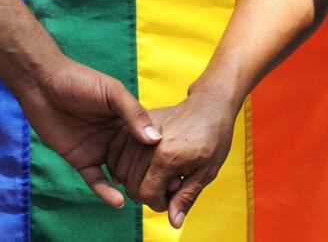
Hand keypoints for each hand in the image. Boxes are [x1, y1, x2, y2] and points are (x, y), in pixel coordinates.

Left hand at [18, 56, 161, 207]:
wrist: (42, 83)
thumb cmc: (79, 80)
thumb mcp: (112, 92)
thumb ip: (133, 113)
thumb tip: (155, 140)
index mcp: (126, 120)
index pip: (149, 141)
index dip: (161, 155)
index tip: (178, 170)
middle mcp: (116, 137)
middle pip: (136, 161)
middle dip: (149, 176)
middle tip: (167, 193)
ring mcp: (99, 150)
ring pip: (118, 173)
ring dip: (130, 187)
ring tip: (146, 201)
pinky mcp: (80, 159)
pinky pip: (95, 179)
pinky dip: (105, 192)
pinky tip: (118, 202)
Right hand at [107, 81, 239, 227]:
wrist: (208, 106)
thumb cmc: (213, 137)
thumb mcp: (207, 171)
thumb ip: (186, 196)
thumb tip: (173, 222)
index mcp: (166, 157)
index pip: (147, 194)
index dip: (158, 203)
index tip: (171, 197)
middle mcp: (147, 145)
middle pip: (131, 185)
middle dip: (146, 194)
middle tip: (165, 186)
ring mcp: (138, 132)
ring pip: (120, 170)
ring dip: (133, 180)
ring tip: (155, 174)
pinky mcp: (134, 125)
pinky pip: (114, 151)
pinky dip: (120, 163)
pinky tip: (137, 165)